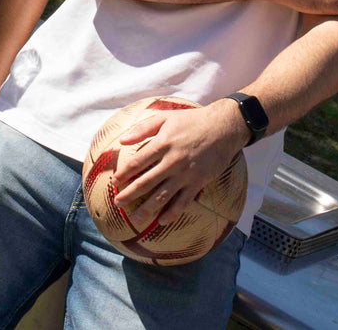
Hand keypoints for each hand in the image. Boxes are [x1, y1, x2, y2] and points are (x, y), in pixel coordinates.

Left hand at [111, 102, 247, 226]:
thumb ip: (143, 128)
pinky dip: (172, 213)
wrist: (223, 128)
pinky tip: (162, 221)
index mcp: (162, 143)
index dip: (124, 174)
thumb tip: (122, 140)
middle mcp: (172, 161)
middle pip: (146, 182)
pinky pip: (183, 202)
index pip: (137, 163)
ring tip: (135, 219)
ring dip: (147, 209)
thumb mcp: (165, 117)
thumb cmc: (192, 120)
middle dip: (129, 195)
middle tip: (117, 204)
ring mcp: (185, 174)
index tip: (114, 182)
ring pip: (162, 196)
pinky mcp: (198, 182)